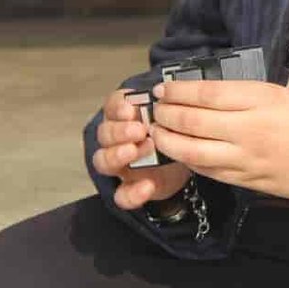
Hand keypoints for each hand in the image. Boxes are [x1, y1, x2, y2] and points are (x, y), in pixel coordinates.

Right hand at [92, 88, 192, 209]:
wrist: (185, 161)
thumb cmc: (174, 131)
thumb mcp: (172, 114)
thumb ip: (165, 105)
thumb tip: (168, 93)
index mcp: (125, 117)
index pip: (112, 107)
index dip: (118, 108)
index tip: (131, 109)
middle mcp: (117, 140)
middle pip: (104, 134)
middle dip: (119, 131)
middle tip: (138, 130)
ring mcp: (121, 165)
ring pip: (103, 161)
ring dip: (117, 155)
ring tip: (136, 150)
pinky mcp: (130, 187)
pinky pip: (121, 194)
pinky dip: (131, 193)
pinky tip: (147, 186)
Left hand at [149, 79, 288, 201]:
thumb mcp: (279, 93)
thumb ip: (242, 94)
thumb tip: (202, 93)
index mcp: (259, 100)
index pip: (206, 93)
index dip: (178, 91)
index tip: (163, 89)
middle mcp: (248, 129)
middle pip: (193, 121)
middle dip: (166, 115)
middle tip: (155, 111)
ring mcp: (245, 158)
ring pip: (193, 151)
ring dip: (169, 141)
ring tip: (158, 133)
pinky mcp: (246, 180)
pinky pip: (209, 171)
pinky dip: (188, 161)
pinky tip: (180, 153)